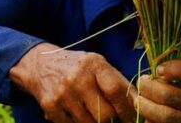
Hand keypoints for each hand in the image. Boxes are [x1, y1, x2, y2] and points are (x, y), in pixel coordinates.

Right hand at [9, 42, 136, 122]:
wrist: (39, 64)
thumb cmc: (76, 67)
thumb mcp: (97, 65)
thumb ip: (118, 82)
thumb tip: (141, 105)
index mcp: (93, 64)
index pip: (116, 91)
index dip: (127, 109)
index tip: (131, 117)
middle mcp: (77, 78)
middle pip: (104, 114)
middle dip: (110, 119)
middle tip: (109, 116)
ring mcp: (62, 93)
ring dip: (93, 121)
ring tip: (89, 110)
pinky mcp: (50, 106)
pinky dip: (76, 122)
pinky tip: (74, 111)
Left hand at [136, 60, 180, 122]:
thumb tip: (155, 69)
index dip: (174, 68)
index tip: (159, 69)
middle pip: (169, 95)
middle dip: (148, 87)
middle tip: (142, 81)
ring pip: (164, 115)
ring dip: (144, 104)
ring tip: (138, 97)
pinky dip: (149, 118)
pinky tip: (146, 111)